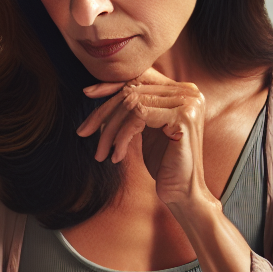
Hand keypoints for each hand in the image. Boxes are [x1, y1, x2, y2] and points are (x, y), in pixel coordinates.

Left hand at [78, 67, 209, 208]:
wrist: (184, 192)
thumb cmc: (165, 163)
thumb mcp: (148, 129)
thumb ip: (136, 108)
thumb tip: (102, 90)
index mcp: (182, 92)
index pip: (141, 79)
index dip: (112, 86)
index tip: (88, 94)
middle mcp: (189, 92)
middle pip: (134, 91)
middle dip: (104, 112)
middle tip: (83, 131)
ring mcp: (188, 103)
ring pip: (132, 104)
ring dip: (110, 130)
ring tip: (101, 153)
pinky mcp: (182, 117)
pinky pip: (138, 117)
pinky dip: (122, 137)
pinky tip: (117, 157)